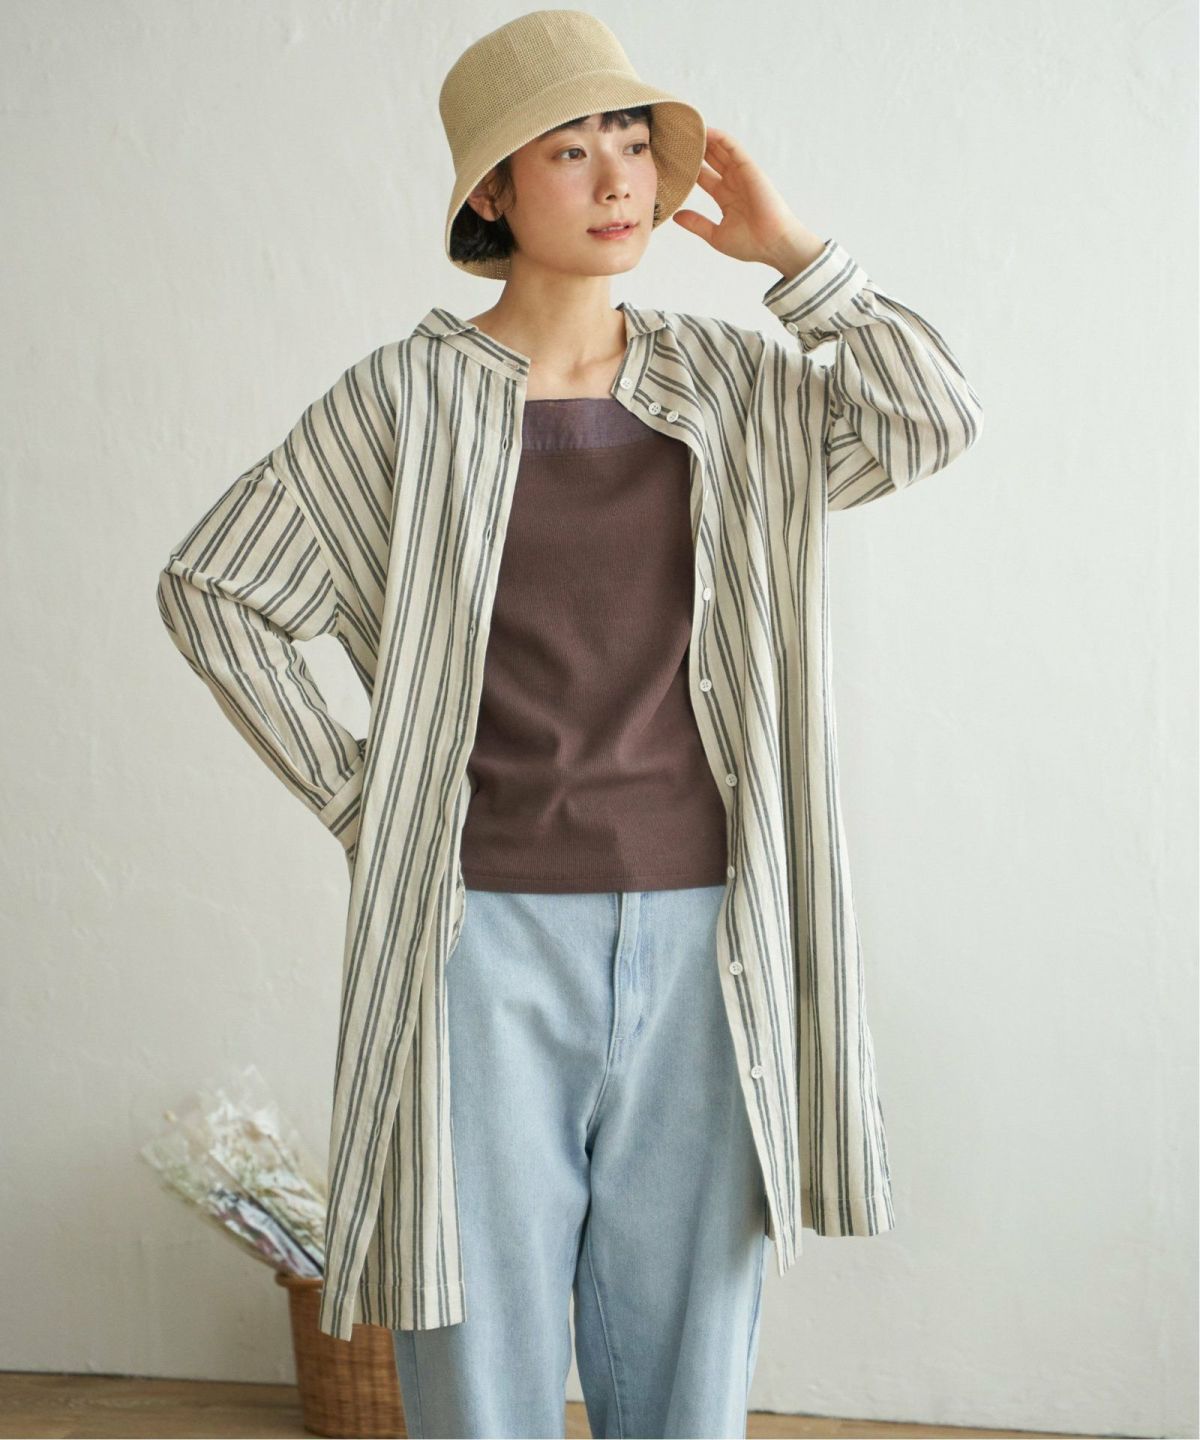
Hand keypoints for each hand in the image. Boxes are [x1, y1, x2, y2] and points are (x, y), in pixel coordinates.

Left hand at [671, 126, 824, 275]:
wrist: (772, 244)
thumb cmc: (750, 244)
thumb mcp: (716, 235)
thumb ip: (696, 223)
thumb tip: (676, 216)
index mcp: (725, 197)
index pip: (703, 177)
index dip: (688, 169)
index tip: (670, 161)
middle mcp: (732, 183)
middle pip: (710, 160)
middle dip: (694, 150)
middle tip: (675, 138)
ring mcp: (741, 174)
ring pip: (719, 150)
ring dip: (704, 139)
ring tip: (685, 129)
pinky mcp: (749, 168)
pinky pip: (732, 147)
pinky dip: (719, 137)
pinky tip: (704, 130)